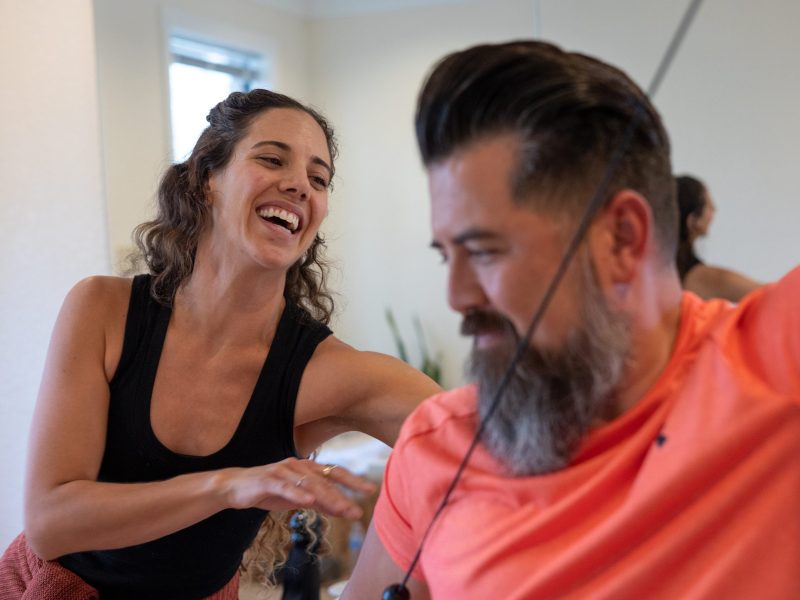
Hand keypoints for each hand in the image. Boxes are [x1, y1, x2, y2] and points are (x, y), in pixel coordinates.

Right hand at [221, 458, 375, 518]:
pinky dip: (297, 493)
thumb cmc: (270, 490)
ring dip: (326, 497)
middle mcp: (298, 465)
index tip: (370, 489)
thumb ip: (319, 502)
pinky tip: (308, 501)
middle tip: (357, 510)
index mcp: (307, 468)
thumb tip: (343, 509)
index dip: (353, 480)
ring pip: (308, 484)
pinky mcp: (268, 479)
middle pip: (324, 480)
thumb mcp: (297, 498)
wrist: (235, 488)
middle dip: (342, 496)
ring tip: (341, 508)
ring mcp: (282, 470)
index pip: (334, 473)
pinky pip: (285, 487)